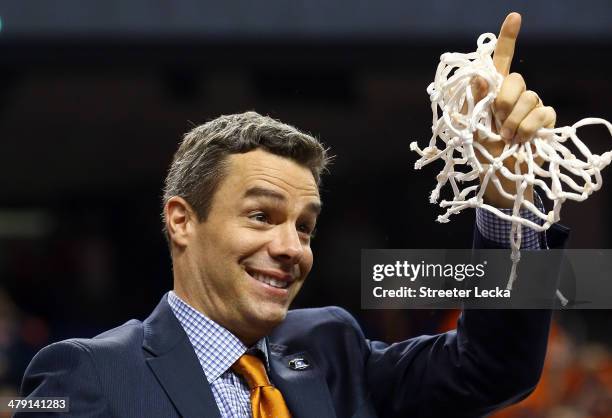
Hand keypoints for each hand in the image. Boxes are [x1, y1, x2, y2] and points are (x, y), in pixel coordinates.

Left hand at [471, 12, 556, 207]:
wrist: (499, 178)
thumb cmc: (482, 152)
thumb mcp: (472, 129)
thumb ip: (475, 104)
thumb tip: (479, 75)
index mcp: (491, 93)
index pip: (500, 61)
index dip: (508, 38)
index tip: (515, 16)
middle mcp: (513, 95)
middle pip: (516, 79)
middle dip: (505, 99)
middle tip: (497, 121)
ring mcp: (531, 107)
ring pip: (530, 97)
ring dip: (516, 120)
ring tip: (507, 138)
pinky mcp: (545, 121)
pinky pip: (543, 113)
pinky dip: (530, 128)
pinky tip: (522, 140)